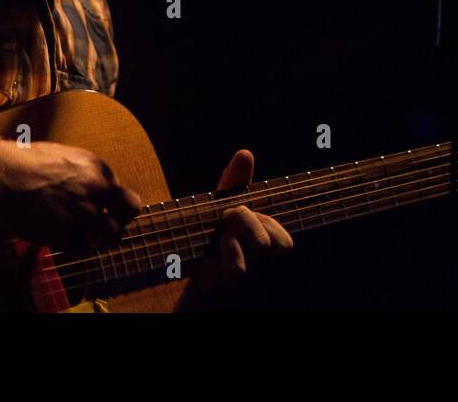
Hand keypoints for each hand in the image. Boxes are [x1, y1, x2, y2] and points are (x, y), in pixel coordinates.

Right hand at [0, 140, 141, 247]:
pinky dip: (76, 247)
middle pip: (128, 212)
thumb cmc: (24, 162)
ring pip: (111, 236)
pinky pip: (84, 249)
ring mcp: (85, 214)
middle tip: (105, 225)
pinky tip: (63, 239)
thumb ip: (83, 173)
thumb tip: (88, 185)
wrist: (3, 177)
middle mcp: (97, 190)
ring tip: (86, 236)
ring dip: (101, 237)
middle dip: (119, 219)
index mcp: (96, 167)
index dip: (112, 202)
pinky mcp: (68, 235)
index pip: (121, 190)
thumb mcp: (63, 156)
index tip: (103, 207)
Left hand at [196, 150, 292, 293]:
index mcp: (266, 250)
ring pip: (241, 270)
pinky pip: (215, 287)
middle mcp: (262, 276)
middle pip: (264, 247)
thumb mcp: (219, 210)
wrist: (173, 280)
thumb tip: (245, 153)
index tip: (233, 217)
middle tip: (221, 235)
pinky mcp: (220, 304)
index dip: (255, 223)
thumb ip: (235, 185)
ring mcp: (244, 294)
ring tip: (212, 256)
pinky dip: (204, 276)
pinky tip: (201, 276)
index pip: (283, 242)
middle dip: (238, 233)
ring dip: (220, 256)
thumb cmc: (204, 242)